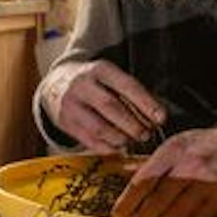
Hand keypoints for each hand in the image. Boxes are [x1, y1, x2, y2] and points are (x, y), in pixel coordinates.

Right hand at [39, 59, 164, 154]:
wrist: (56, 83)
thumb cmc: (94, 83)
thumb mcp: (110, 78)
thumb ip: (132, 94)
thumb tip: (157, 117)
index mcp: (99, 70)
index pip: (127, 85)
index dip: (146, 103)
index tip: (161, 118)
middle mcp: (82, 85)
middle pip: (112, 107)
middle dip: (133, 124)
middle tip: (146, 134)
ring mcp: (70, 104)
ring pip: (99, 127)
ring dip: (121, 138)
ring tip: (131, 141)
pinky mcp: (64, 122)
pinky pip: (89, 140)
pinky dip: (107, 147)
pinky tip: (117, 147)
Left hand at [111, 124, 216, 216]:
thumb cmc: (216, 143)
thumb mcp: (182, 142)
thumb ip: (154, 159)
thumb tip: (125, 169)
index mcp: (176, 148)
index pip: (145, 177)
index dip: (129, 199)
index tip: (118, 213)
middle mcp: (191, 165)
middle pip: (158, 199)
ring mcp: (209, 183)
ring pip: (176, 213)